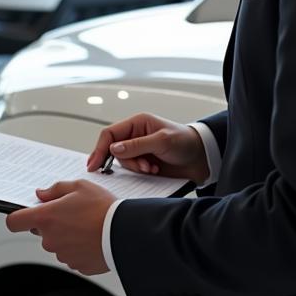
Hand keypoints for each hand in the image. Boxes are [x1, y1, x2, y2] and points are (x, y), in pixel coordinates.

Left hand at [5, 180, 113, 274]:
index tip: (23, 215)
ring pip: (57, 244)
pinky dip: (78, 248)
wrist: (125, 233)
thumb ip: (55, 190)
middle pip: (41, 232)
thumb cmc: (103, 209)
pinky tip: (91, 238)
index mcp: (46, 218)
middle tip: (72, 214)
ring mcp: (63, 255)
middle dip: (52, 224)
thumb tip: (41, 195)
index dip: (17, 218)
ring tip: (86, 226)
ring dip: (66, 236)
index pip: (15, 222)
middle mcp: (50, 239)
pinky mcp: (77, 266)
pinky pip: (72, 255)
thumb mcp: (79, 187)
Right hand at [87, 113, 209, 184]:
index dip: (100, 148)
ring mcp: (139, 150)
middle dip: (124, 161)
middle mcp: (135, 135)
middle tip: (136, 168)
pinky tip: (153, 171)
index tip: (94, 164)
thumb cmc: (185, 142)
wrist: (202, 158)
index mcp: (137, 123)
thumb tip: (114, 149)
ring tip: (151, 168)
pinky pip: (132, 170)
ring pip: (123, 162)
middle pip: (113, 149)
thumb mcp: (161, 141)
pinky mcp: (144, 162)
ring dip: (135, 167)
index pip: (110, 134)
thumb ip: (137, 145)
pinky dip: (140, 172)